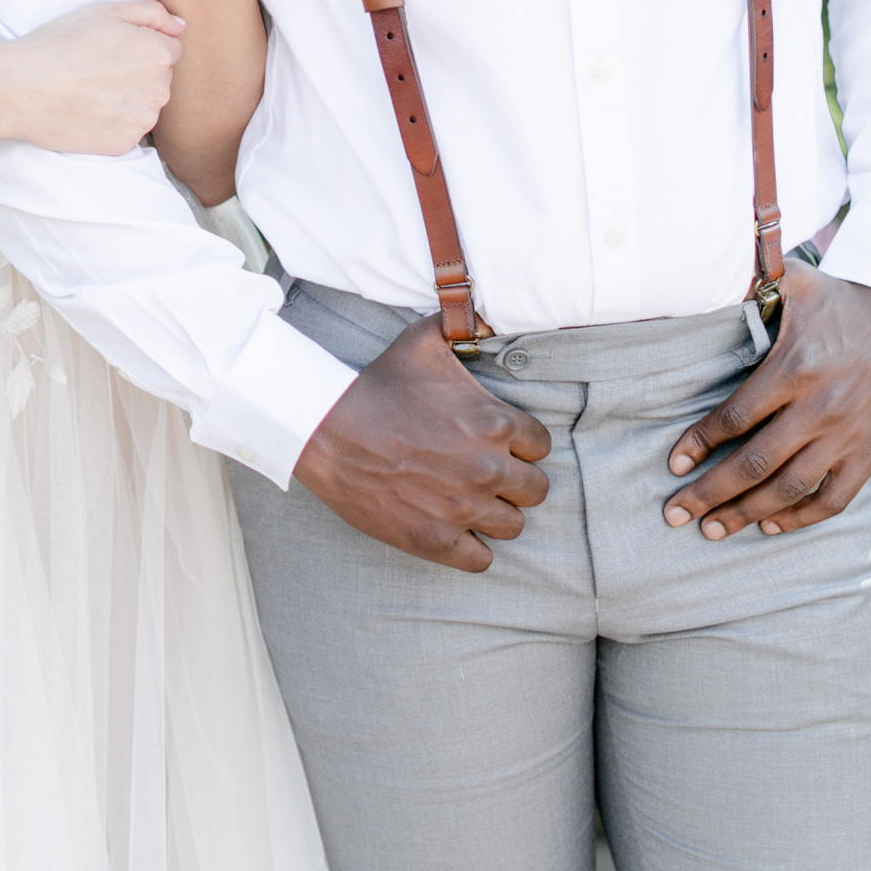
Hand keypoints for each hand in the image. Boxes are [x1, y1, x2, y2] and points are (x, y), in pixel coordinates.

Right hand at [0, 0, 183, 153]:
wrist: (20, 88)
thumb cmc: (60, 43)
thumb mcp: (106, 10)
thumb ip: (153, 13)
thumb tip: (182, 27)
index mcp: (159, 54)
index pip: (169, 49)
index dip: (141, 46)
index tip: (112, 49)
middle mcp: (159, 90)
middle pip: (160, 79)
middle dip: (138, 73)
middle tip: (98, 68)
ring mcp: (142, 121)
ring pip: (146, 106)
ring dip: (128, 99)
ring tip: (91, 90)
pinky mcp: (123, 144)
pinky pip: (128, 130)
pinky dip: (113, 122)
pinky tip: (87, 111)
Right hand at [293, 316, 551, 570]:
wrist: (329, 431)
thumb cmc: (378, 386)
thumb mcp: (424, 342)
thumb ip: (463, 325)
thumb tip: (488, 310)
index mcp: (494, 423)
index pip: (541, 447)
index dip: (522, 445)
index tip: (500, 445)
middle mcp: (487, 469)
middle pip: (535, 491)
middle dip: (515, 482)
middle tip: (487, 475)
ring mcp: (463, 508)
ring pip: (512, 526)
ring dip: (495, 515)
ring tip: (470, 502)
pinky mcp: (436, 540)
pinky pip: (481, 560)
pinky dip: (471, 548)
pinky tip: (454, 529)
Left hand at [663, 261, 870, 539]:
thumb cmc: (839, 300)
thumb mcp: (795, 282)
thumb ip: (752, 282)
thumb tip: (706, 273)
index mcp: (794, 369)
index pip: (735, 417)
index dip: (700, 444)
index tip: (673, 464)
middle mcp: (820, 408)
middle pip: (754, 463)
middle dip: (710, 492)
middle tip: (675, 513)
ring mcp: (848, 435)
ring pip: (789, 488)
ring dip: (747, 513)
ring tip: (712, 529)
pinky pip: (833, 499)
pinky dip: (800, 518)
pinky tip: (769, 526)